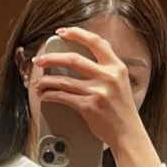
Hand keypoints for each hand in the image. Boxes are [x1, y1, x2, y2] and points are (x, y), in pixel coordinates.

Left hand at [32, 25, 160, 166]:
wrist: (128, 134)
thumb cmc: (123, 110)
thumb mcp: (121, 82)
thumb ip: (108, 67)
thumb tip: (93, 50)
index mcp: (116, 66)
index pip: (95, 42)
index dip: (76, 33)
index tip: (61, 32)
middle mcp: (108, 76)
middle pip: (73, 59)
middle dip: (51, 58)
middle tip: (39, 60)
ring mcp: (98, 91)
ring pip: (64, 80)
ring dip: (47, 80)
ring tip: (39, 82)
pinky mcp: (89, 106)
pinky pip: (63, 97)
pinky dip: (50, 95)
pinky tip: (45, 95)